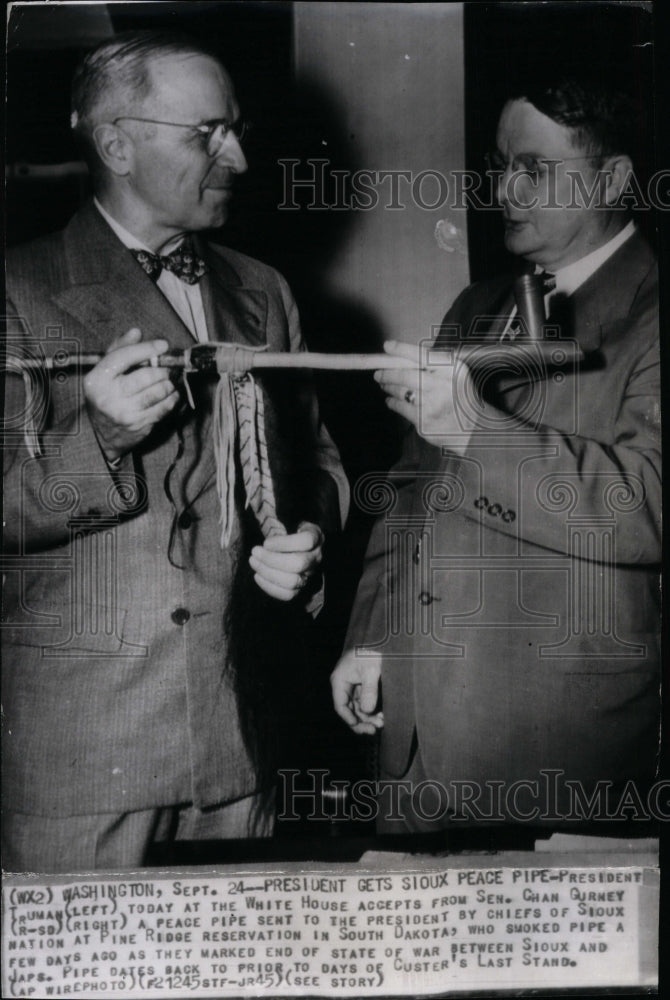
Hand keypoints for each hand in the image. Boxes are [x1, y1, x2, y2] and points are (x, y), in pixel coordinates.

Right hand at [84, 328, 179, 460]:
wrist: (99, 434)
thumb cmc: (105, 395)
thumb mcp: (104, 371)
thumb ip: (119, 349)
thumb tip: (136, 332)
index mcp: (97, 379)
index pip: (124, 357)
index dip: (146, 348)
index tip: (163, 345)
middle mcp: (108, 396)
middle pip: (146, 376)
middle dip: (162, 369)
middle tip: (167, 368)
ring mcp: (124, 413)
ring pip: (158, 392)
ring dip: (169, 384)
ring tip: (168, 381)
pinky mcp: (138, 425)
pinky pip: (163, 408)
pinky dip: (172, 399)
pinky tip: (171, 394)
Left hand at [249, 521, 323, 600]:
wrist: (298, 546)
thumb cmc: (290, 530)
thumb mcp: (290, 519)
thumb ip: (280, 518)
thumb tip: (261, 512)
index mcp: (316, 536)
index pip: (306, 541)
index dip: (284, 543)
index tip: (266, 542)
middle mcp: (317, 557)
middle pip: (298, 563)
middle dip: (271, 559)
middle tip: (254, 552)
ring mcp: (310, 574)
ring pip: (292, 581)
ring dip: (268, 573)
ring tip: (253, 561)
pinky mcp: (301, 588)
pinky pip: (288, 595)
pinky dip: (269, 587)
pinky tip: (257, 575)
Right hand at [331, 648, 383, 734]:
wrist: (382, 638)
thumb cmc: (372, 650)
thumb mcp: (372, 670)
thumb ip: (369, 690)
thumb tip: (367, 710)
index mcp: (340, 680)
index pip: (340, 706)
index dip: (350, 719)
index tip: (363, 727)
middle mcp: (345, 684)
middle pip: (350, 709)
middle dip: (363, 720)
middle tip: (376, 729)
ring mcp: (354, 685)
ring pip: (359, 707)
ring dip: (369, 717)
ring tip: (382, 722)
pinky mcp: (364, 685)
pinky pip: (366, 702)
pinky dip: (374, 709)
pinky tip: (383, 715)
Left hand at [374, 339, 476, 454]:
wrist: (473, 429)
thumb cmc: (460, 396)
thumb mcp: (456, 374)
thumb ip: (435, 363)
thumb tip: (402, 355)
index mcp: (452, 369)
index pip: (423, 355)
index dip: (402, 349)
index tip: (387, 346)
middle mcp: (442, 386)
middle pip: (406, 374)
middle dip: (387, 373)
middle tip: (379, 372)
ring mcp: (432, 405)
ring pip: (400, 391)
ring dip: (388, 386)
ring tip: (385, 384)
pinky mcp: (424, 422)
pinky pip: (400, 407)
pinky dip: (392, 402)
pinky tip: (391, 400)